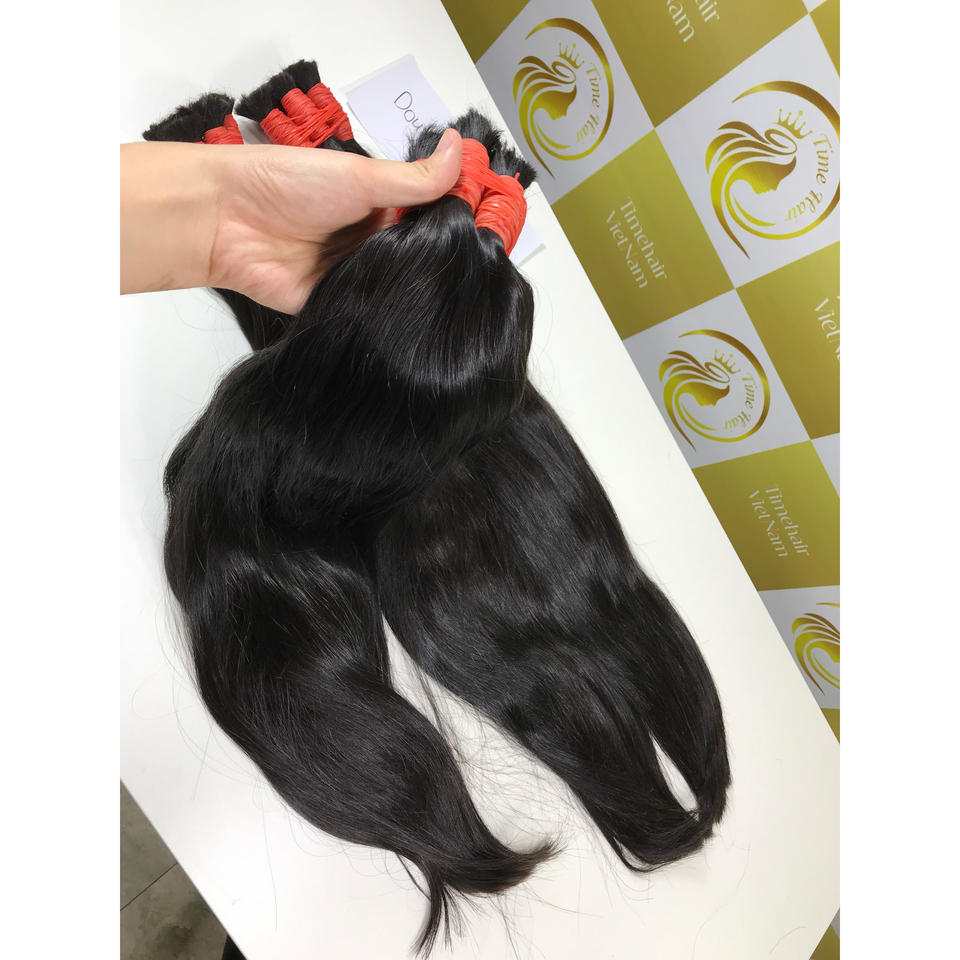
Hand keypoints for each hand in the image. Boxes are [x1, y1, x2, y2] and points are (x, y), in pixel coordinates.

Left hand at [120, 129, 463, 313]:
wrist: (226, 222)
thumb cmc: (288, 184)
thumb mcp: (360, 176)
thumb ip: (414, 177)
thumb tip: (462, 148)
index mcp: (379, 204)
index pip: (433, 214)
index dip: (463, 219)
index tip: (498, 225)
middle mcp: (373, 240)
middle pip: (423, 254)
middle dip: (449, 259)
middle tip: (487, 266)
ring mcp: (358, 275)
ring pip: (403, 286)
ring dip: (423, 287)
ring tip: (463, 294)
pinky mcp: (341, 307)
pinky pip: (375, 312)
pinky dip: (394, 313)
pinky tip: (423, 317)